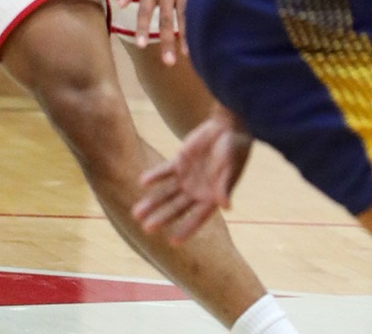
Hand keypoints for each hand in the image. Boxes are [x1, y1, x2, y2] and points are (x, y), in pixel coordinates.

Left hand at [117, 0, 202, 64]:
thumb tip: (121, 5)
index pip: (145, 11)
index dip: (142, 28)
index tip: (140, 45)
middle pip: (166, 19)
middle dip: (166, 41)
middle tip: (167, 62)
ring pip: (184, 16)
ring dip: (185, 36)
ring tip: (186, 55)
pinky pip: (198, 5)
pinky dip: (199, 20)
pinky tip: (203, 33)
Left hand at [133, 106, 251, 243]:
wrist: (228, 128)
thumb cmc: (235, 150)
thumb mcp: (231, 168)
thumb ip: (226, 186)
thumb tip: (226, 206)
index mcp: (213, 197)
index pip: (197, 218)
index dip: (186, 229)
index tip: (173, 242)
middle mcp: (198, 191)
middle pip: (177, 208)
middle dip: (162, 218)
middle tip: (146, 229)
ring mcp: (187, 177)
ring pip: (166, 193)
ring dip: (152, 202)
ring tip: (136, 213)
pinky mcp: (179, 162)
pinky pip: (164, 171)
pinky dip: (154, 176)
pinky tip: (142, 182)